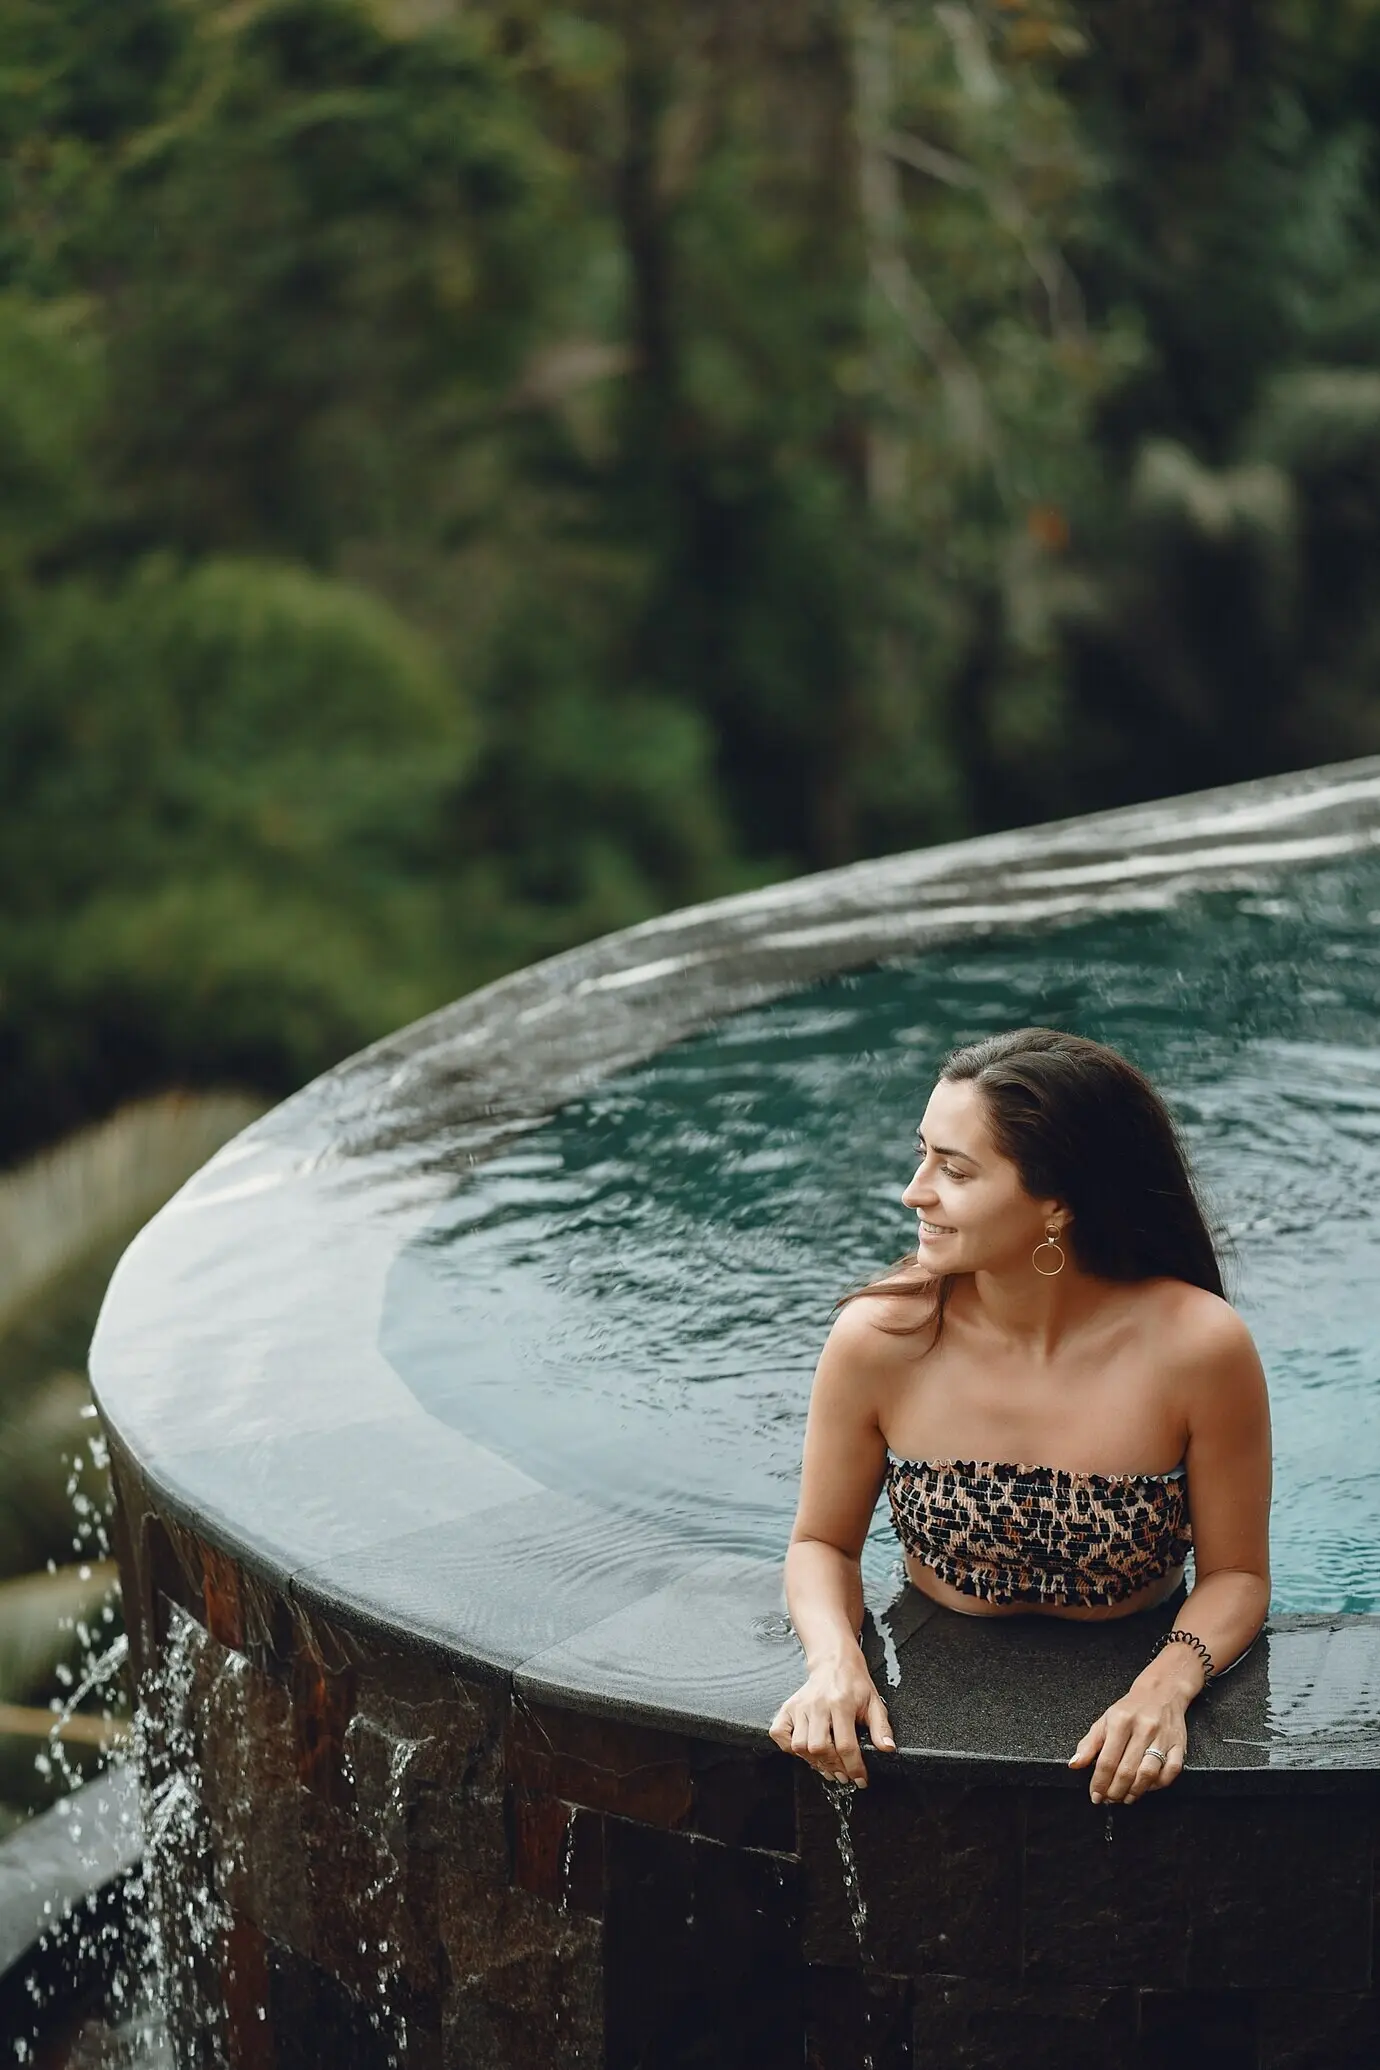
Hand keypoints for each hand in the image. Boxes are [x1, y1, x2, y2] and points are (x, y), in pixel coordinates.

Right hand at [769, 1657, 894, 1787]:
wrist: (834, 1661)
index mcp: (841, 1703)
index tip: (860, 1779)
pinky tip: (805, 1750)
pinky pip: (780, 1734)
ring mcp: (800, 1706)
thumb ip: (881, 1727)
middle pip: (820, 1748)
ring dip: (814, 1761)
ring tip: (828, 1764)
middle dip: (834, 1767)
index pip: (845, 1745)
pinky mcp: (788, 1708)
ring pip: (800, 1746)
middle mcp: (818, 1705)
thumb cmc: (854, 1683)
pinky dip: (788, 1747)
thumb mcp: (874, 1702)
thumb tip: (887, 1748)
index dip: (854, 1768)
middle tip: (844, 1773)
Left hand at [1067, 1679, 1187, 1803]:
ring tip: (1125, 1797)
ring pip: (1149, 1774)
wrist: (1161, 1693)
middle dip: (1115, 1791)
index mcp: (1121, 1721)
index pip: (1107, 1760)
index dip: (1099, 1782)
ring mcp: (1163, 1738)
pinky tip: (1147, 1787)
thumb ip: (1089, 1744)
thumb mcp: (1105, 1720)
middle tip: (1109, 1799)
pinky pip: (1171, 1772)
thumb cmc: (1130, 1710)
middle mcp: (1143, 1729)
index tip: (1095, 1795)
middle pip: (1127, 1771)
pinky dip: (1158, 1785)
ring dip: (1135, 1792)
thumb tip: (1075, 1764)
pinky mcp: (1179, 1745)